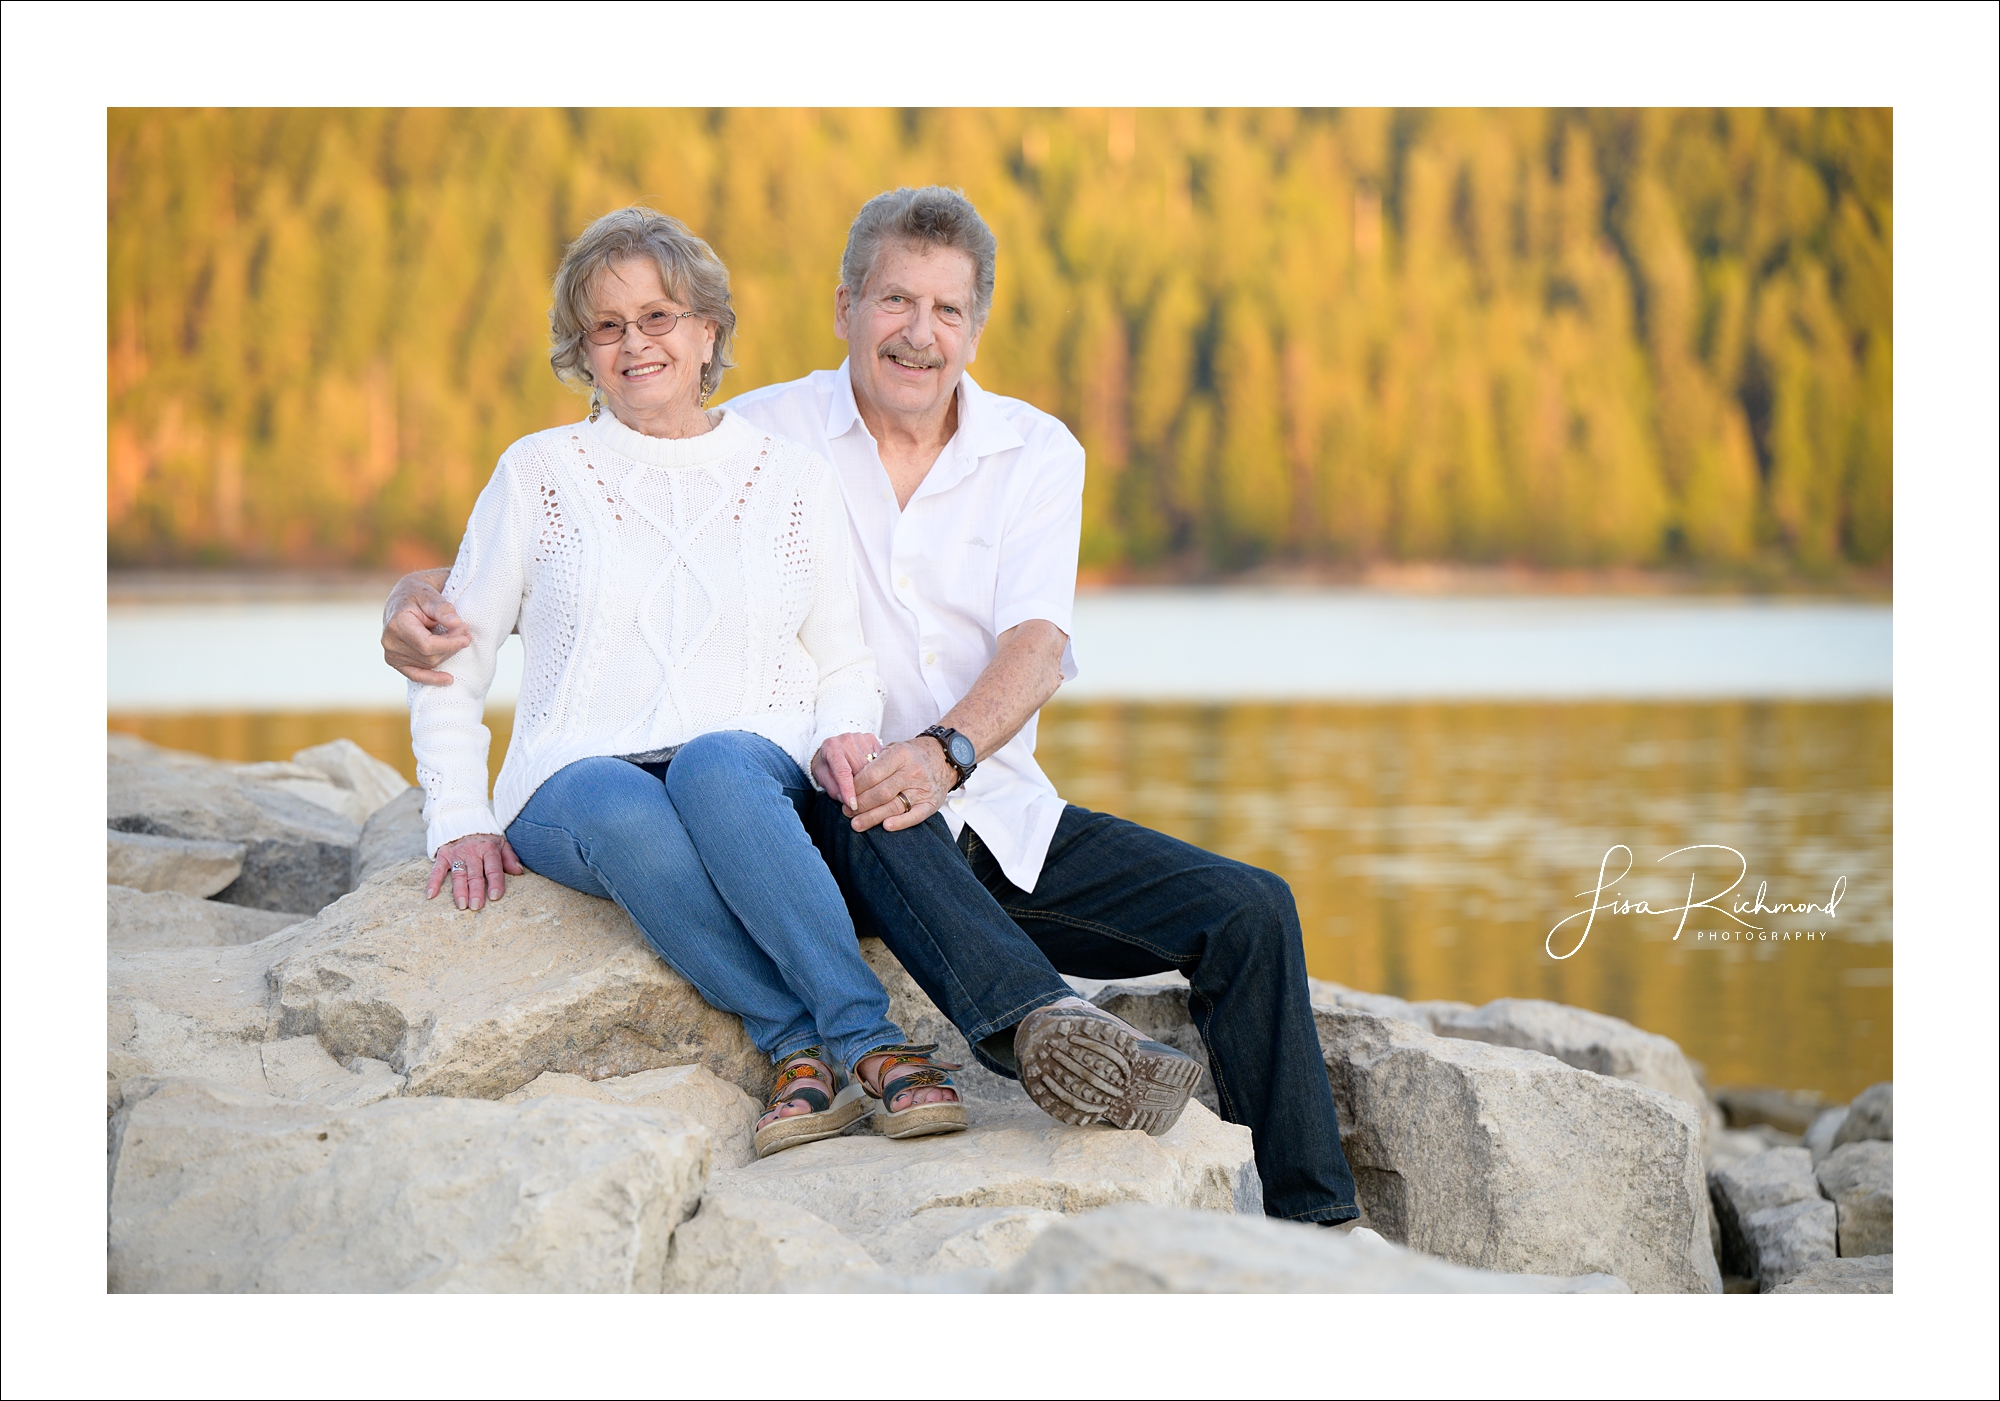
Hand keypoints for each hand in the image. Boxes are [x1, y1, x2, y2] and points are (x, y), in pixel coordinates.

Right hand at [382, 568, 467, 684]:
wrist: (403, 598)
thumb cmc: (418, 594)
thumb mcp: (431, 595)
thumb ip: (443, 609)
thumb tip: (456, 623)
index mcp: (397, 624)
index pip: (427, 645)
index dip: (450, 644)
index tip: (466, 636)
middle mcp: (390, 641)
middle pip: (429, 656)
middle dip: (451, 647)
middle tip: (465, 633)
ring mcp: (391, 653)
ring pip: (428, 664)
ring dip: (446, 654)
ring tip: (458, 639)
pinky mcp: (395, 661)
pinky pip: (414, 675)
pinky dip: (431, 678)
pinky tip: (448, 679)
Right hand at [426, 833, 524, 909]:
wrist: (463, 820)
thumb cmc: (485, 839)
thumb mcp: (501, 843)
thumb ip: (509, 858)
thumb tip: (519, 871)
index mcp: (488, 849)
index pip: (493, 868)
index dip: (495, 882)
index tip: (495, 896)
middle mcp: (472, 852)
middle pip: (475, 874)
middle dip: (476, 891)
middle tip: (477, 906)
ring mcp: (456, 854)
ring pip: (458, 874)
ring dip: (459, 890)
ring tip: (462, 905)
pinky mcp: (443, 855)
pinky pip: (437, 870)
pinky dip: (433, 882)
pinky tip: (431, 895)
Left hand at [811, 731, 882, 809]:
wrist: (830, 748)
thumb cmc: (826, 765)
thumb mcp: (823, 779)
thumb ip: (834, 790)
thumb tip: (848, 801)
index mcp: (831, 748)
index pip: (842, 771)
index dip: (848, 789)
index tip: (853, 805)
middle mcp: (846, 739)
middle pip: (861, 768)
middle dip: (862, 787)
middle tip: (860, 801)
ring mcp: (860, 737)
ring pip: (872, 765)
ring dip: (871, 779)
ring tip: (867, 788)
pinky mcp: (872, 738)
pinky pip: (879, 758)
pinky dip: (877, 770)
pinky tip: (873, 776)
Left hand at [847, 737, 953, 832]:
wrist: (945, 757)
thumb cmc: (914, 755)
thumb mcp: (894, 749)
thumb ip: (875, 763)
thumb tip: (851, 782)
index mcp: (901, 755)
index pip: (872, 774)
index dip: (855, 788)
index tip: (845, 795)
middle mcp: (913, 772)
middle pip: (881, 793)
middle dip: (860, 805)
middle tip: (847, 812)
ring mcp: (923, 789)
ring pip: (894, 806)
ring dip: (873, 817)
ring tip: (857, 824)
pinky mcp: (931, 803)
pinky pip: (915, 816)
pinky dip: (900, 822)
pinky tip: (886, 826)